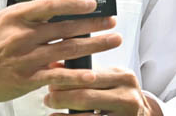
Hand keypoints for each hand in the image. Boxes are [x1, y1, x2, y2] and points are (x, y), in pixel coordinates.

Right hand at [0, 0, 121, 104]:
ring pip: (67, 49)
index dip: (74, 2)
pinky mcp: (28, 79)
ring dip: (93, 45)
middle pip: (65, 27)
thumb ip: (30, 18)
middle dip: (93, 24)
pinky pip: (58, 76)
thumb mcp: (5, 20)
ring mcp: (27, 58)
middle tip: (111, 22)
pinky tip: (93, 74)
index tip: (91, 3)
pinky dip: (77, 75)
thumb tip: (59, 14)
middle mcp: (23, 35)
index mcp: (17, 16)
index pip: (50, 4)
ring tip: (111, 40)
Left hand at [44, 66, 163, 114]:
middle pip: (87, 97)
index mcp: (124, 77)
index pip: (89, 75)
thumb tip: (52, 64)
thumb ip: (85, 70)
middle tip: (47, 98)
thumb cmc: (120, 93)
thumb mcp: (109, 78)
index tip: (49, 80)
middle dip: (62, 97)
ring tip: (52, 112)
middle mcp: (128, 97)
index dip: (66, 79)